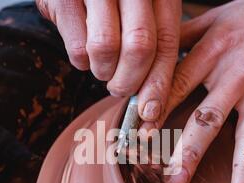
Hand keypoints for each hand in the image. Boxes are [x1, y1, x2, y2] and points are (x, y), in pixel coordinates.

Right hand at [36, 0, 180, 120]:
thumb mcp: (141, 9)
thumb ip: (153, 41)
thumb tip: (153, 99)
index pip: (166, 42)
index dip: (159, 82)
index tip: (151, 111)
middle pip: (140, 48)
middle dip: (129, 82)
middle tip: (120, 89)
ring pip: (106, 49)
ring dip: (104, 71)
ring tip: (102, 68)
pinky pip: (77, 48)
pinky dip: (82, 62)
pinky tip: (85, 54)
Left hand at [140, 0, 243, 182]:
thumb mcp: (211, 18)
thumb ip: (179, 38)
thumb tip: (146, 57)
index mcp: (212, 53)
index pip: (177, 86)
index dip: (157, 111)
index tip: (140, 138)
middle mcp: (238, 75)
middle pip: (209, 119)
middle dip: (191, 152)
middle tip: (175, 182)